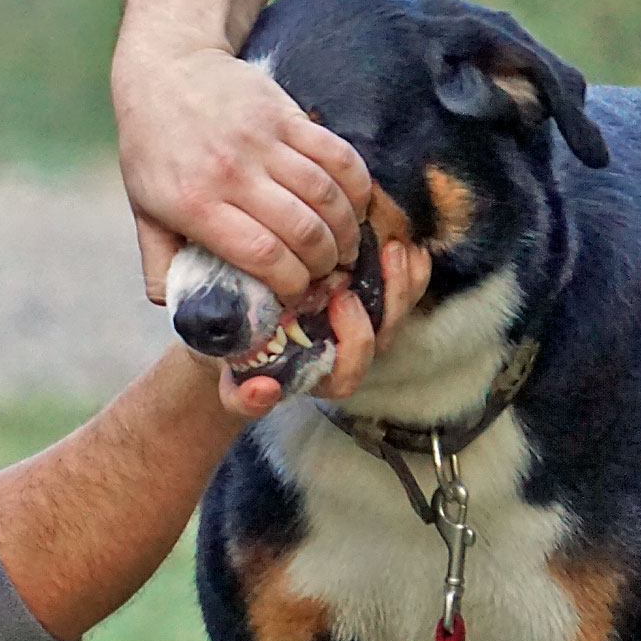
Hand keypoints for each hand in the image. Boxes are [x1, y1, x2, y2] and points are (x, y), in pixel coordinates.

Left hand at [113, 40, 370, 303]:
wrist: (165, 71)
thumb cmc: (152, 148)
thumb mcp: (143, 209)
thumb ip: (160, 263)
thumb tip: (179, 309)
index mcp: (195, 204)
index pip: (263, 254)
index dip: (291, 282)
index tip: (295, 293)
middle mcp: (231, 173)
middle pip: (302, 229)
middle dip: (324, 262)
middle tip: (326, 274)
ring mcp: (262, 140)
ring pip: (326, 195)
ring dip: (345, 229)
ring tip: (344, 248)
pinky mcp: (286, 116)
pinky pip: (337, 155)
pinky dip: (356, 186)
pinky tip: (355, 208)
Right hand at [211, 239, 433, 418]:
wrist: (230, 334)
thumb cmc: (234, 356)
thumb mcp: (231, 381)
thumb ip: (241, 396)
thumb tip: (263, 391)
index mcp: (318, 376)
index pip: (348, 371)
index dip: (354, 338)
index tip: (340, 300)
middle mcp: (343, 354)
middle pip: (383, 337)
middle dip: (389, 302)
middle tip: (374, 261)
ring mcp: (357, 327)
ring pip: (396, 312)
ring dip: (403, 281)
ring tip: (393, 247)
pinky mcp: (365, 301)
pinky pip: (401, 291)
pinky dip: (411, 269)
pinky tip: (408, 244)